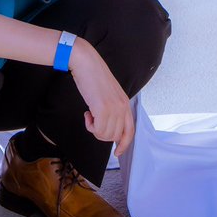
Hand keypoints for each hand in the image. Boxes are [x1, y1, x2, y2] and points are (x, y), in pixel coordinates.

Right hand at [66, 40, 134, 156]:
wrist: (86, 63)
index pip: (130, 131)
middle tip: (92, 121)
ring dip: (94, 129)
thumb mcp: (109, 94)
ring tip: (90, 114)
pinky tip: (87, 113)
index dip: (124, 144)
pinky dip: (89, 125)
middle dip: (101, 134)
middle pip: (114, 136)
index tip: (117, 153)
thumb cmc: (94, 76)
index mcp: (125, 103)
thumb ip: (112, 108)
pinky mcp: (102, 108)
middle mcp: (122, 107)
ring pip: (105, 135)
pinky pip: (97, 129)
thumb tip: (108, 125)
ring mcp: (113, 108)